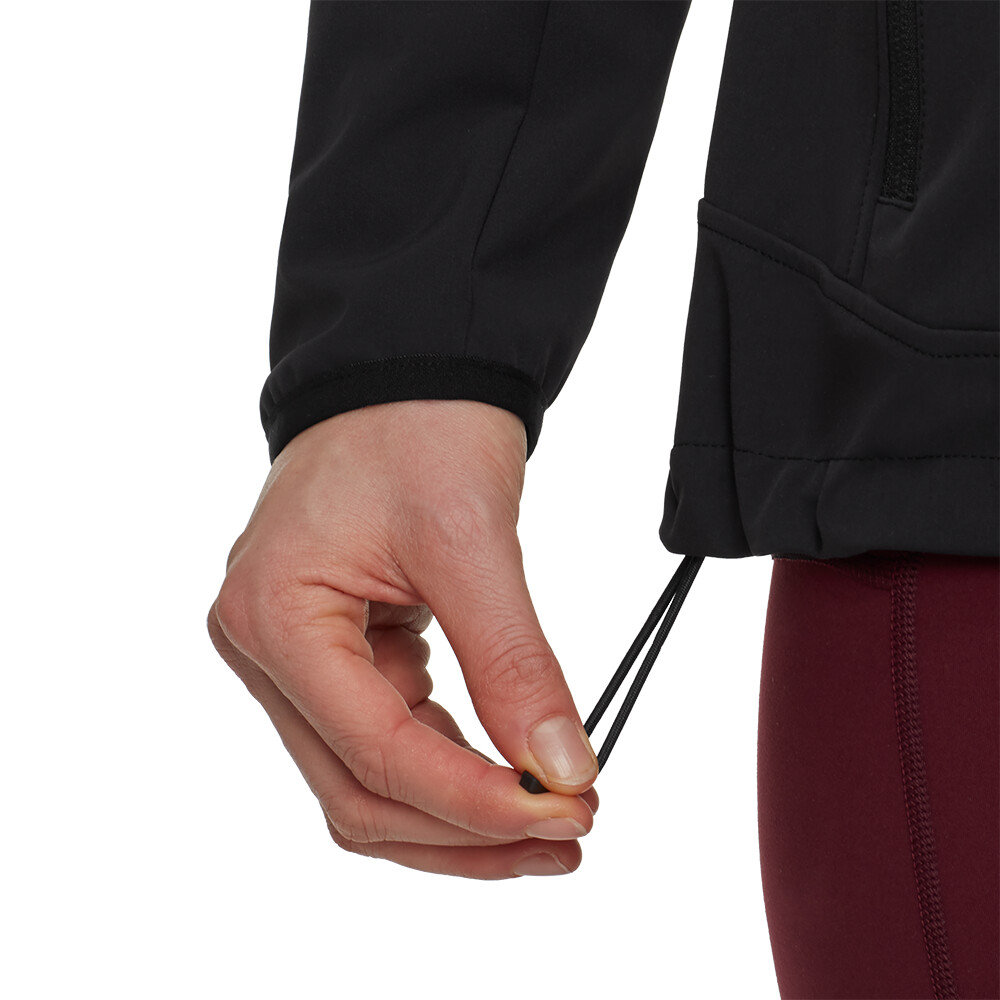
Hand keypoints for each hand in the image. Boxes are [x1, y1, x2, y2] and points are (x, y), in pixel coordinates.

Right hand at [206, 399, 598, 878]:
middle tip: (571, 831)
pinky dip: (451, 770)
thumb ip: (513, 661)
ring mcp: (294, 661)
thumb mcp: (470, 539)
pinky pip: (385, 744)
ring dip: (461, 817)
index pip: (375, 751)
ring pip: (369, 784)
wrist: (405, 378)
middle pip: (360, 793)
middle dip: (469, 828)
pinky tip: (513, 774)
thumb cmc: (419, 428)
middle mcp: (266, 652)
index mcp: (273, 616)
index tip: (566, 810)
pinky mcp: (332, 660)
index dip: (475, 799)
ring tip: (555, 822)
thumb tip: (563, 767)